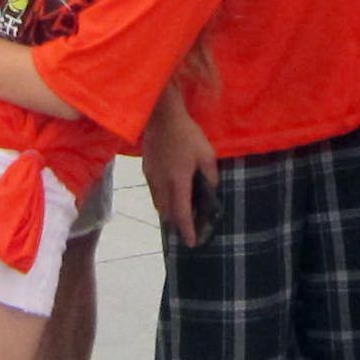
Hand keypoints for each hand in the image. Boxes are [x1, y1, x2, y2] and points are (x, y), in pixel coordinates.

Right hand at [142, 108, 218, 248]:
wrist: (162, 117)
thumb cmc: (187, 135)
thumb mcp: (207, 154)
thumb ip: (211, 176)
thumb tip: (212, 190)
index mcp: (178, 182)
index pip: (181, 213)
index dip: (187, 230)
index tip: (191, 242)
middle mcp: (162, 184)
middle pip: (167, 213)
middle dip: (176, 225)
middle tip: (186, 230)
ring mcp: (152, 177)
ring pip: (158, 204)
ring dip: (168, 213)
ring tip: (177, 216)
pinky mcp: (146, 169)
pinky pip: (154, 192)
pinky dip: (161, 200)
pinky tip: (168, 195)